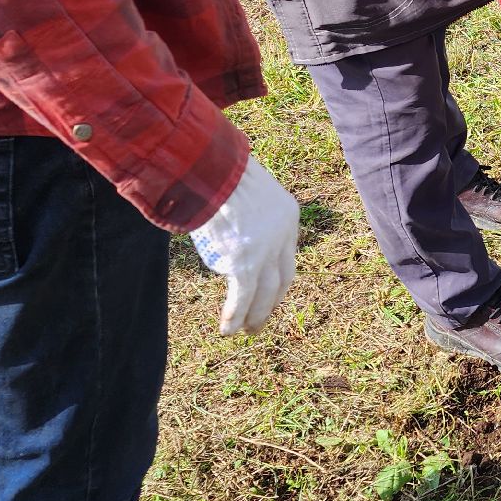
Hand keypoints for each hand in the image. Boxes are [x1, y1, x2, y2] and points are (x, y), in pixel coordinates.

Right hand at [189, 155, 299, 333]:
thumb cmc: (219, 170)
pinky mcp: (245, 262)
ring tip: (245, 331)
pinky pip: (242, 297)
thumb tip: (229, 215)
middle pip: (282, 279)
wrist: (211, 168)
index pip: (288, 255)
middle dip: (271, 303)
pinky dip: (235, 316)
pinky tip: (228, 329)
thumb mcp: (245, 187)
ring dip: (255, 316)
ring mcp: (265, 250)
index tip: (268, 292)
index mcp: (288, 215)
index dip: (278, 277)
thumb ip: (245, 205)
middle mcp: (283, 235)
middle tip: (260, 319)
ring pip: (265, 294)